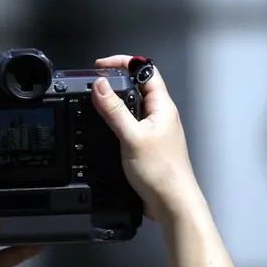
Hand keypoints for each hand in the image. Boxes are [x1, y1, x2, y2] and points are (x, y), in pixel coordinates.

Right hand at [90, 55, 203, 223]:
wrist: (172, 203)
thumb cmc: (162, 172)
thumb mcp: (132, 137)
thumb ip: (115, 110)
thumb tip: (100, 86)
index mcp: (162, 106)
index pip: (146, 71)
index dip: (124, 63)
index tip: (101, 66)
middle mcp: (160, 115)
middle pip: (138, 87)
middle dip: (115, 81)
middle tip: (94, 83)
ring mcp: (154, 131)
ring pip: (133, 107)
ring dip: (115, 103)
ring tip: (95, 103)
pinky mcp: (147, 146)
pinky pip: (130, 125)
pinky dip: (116, 122)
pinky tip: (104, 129)